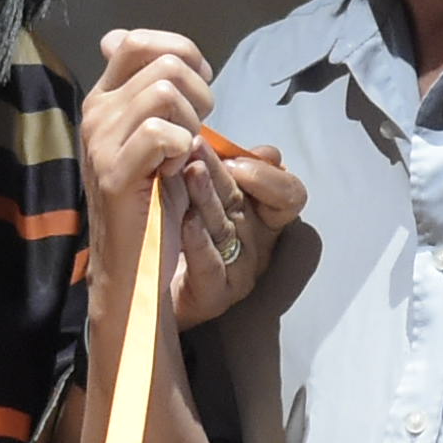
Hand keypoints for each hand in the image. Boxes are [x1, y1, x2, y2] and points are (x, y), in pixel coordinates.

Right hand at [81, 30, 300, 324]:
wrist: (134, 261)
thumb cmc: (153, 197)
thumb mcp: (150, 134)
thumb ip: (143, 88)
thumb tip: (115, 38)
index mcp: (103, 99)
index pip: (136, 41)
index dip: (181, 54)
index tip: (197, 87)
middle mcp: (96, 114)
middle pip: (163, 64)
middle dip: (198, 92)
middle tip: (197, 129)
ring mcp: (101, 143)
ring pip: (164, 92)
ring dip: (192, 122)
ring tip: (185, 152)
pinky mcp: (115, 175)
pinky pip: (161, 134)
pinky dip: (183, 149)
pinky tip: (177, 170)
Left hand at [173, 144, 303, 325]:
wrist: (154, 284)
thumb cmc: (183, 229)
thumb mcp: (211, 189)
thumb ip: (230, 165)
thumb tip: (250, 148)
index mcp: (264, 217)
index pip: (289, 194)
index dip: (267, 176)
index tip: (234, 159)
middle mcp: (257, 245)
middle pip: (247, 203)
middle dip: (221, 172)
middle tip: (195, 147)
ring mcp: (238, 272)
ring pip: (226, 229)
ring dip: (207, 196)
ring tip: (188, 172)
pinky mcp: (214, 295)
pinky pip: (210, 266)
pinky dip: (199, 241)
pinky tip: (186, 220)